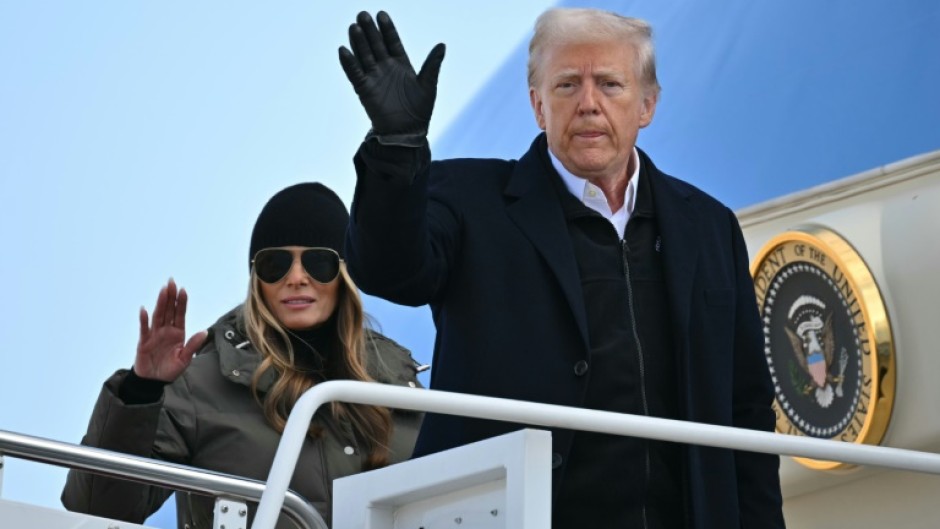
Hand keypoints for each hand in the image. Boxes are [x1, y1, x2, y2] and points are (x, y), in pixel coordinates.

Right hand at [135, 278, 206, 381]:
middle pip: (169, 310)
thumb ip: (193, 345)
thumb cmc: (170, 369)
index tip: (183, 290)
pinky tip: (145, 309)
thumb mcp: (185, 359)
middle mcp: (166, 331)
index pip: (180, 314)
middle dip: (170, 296)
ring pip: (158, 316)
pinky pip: (144, 329)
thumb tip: (205, 332)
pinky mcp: (144, 342)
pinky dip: (144, 320)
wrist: (154, 381)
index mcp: (178, 333)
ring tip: (163, 291)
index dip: (181, 302)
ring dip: (160, 303)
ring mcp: (154, 335)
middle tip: (171, 282)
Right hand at [338, 11, 445, 138]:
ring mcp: (374, 77)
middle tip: (363, 15)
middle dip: (370, 30)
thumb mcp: (428, 85)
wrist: (406, 133)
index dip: (387, 29)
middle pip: (376, 45)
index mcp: (401, 64)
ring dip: (359, 42)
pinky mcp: (364, 89)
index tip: (381, 14)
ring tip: (353, 27)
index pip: (392, 42)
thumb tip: (442, 45)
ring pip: (364, 55)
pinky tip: (344, 50)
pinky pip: (354, 74)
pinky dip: (349, 63)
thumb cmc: (420, 110)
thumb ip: (432, 65)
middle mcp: (386, 68)